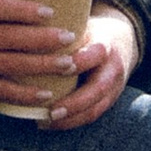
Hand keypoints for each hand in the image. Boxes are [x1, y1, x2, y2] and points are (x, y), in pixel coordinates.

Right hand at [0, 0, 139, 119]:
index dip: (25, 10)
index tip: (51, 12)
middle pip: (10, 37)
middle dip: (43, 39)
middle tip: (69, 38)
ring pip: (11, 63)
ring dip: (42, 65)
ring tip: (67, 64)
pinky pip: (2, 89)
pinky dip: (25, 93)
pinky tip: (45, 93)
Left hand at [39, 4, 139, 131]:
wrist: (122, 43)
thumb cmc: (91, 32)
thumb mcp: (84, 26)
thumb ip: (64, 32)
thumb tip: (28, 31)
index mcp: (106, 46)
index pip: (96, 54)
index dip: (80, 61)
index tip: (61, 67)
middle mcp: (112, 69)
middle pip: (98, 90)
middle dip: (74, 103)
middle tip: (51, 112)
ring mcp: (113, 88)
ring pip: (95, 109)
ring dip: (71, 119)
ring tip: (47, 122)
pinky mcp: (108, 102)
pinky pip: (91, 116)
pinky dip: (71, 122)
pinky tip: (50, 124)